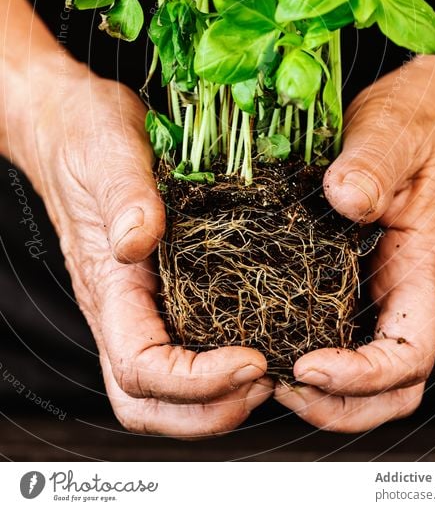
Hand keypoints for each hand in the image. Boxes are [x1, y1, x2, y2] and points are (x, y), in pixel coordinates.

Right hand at [30, 65, 271, 436]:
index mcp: (108, 286)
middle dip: (209, 410)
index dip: (197, 382)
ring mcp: (140, 299)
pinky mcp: (159, 284)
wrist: (69, 120)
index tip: (251, 359)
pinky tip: (260, 330)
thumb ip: (124, 197)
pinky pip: (184, 341)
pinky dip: (220, 358)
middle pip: (150, 402)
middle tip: (266, 377)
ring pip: (166, 386)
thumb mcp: (108, 152)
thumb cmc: (82, 134)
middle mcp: (122, 305)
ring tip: (269, 366)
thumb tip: (140, 241)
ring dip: (217, 396)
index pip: (143, 370)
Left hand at [275, 51, 434, 431]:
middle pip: (389, 388)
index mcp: (417, 266)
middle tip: (283, 388)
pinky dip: (298, 348)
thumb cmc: (416, 121)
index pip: (408, 352)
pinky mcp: (340, 271)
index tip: (311, 366)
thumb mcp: (393, 132)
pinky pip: (327, 329)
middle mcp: (393, 287)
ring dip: (319, 393)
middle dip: (340, 405)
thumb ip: (373, 164)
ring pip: (359, 371)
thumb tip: (345, 198)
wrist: (421, 110)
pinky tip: (259, 334)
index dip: (364, 376)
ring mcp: (368, 284)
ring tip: (266, 374)